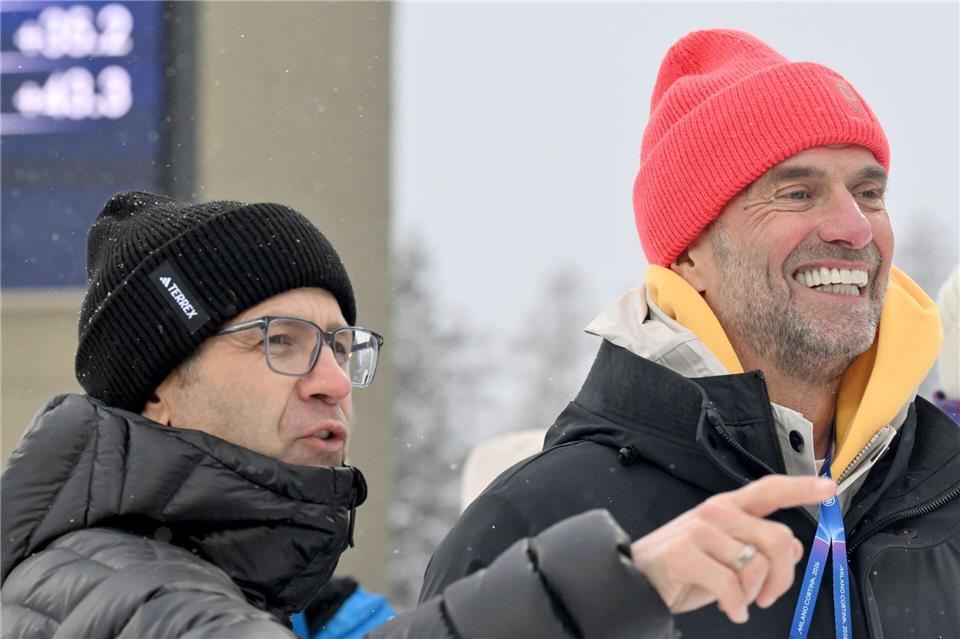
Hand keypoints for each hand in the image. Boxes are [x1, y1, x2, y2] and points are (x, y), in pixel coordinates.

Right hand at [630, 475, 834, 623]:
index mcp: (728, 508)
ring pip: (757, 566)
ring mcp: (700, 530)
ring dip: (753, 596)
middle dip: (782, 578)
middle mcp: (716, 513)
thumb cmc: (683, 569)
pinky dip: (736, 606)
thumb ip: (759, 546)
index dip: (801, 488)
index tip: (828, 487)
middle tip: (766, 598)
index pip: (769, 490)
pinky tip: (729, 609)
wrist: (636, 581)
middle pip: (778, 538)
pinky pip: (731, 585)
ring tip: (737, 601)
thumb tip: (793, 548)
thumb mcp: (727, 557)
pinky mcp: (686, 552)